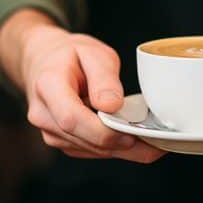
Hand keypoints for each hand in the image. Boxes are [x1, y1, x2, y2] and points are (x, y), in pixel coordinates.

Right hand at [0, 10, 164, 163]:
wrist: (45, 62)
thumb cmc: (70, 55)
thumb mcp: (91, 52)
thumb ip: (103, 78)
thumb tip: (112, 106)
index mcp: (48, 86)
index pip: (72, 118)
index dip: (103, 130)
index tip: (132, 131)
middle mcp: (44, 114)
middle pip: (85, 140)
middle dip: (123, 144)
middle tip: (158, 141)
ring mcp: (50, 132)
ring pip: (92, 150)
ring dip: (124, 150)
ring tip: (154, 142)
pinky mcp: (63, 141)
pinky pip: (92, 150)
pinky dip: (116, 148)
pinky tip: (137, 141)